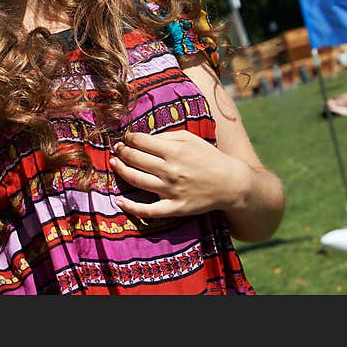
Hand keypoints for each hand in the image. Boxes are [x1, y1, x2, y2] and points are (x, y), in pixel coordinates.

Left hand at [110, 130, 252, 219]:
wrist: (232, 184)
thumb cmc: (209, 158)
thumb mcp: (190, 139)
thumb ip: (165, 136)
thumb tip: (141, 137)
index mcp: (175, 151)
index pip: (140, 142)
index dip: (129, 138)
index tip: (126, 138)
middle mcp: (170, 170)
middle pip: (135, 158)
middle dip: (122, 151)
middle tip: (117, 149)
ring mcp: (171, 191)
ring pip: (135, 179)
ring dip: (120, 170)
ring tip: (114, 164)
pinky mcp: (174, 208)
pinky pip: (147, 210)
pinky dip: (130, 207)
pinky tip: (119, 201)